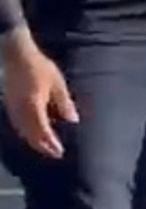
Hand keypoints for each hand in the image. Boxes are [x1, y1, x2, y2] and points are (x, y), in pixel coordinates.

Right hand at [1, 37, 76, 158]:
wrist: (15, 53)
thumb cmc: (39, 66)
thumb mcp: (57, 83)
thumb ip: (64, 103)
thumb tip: (73, 120)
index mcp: (34, 103)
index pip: (42, 129)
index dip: (50, 142)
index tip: (59, 151)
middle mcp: (20, 108)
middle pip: (30, 133)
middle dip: (42, 146)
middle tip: (55, 154)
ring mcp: (12, 106)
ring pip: (21, 129)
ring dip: (33, 141)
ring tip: (45, 148)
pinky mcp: (9, 103)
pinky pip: (16, 122)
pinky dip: (24, 132)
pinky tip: (32, 135)